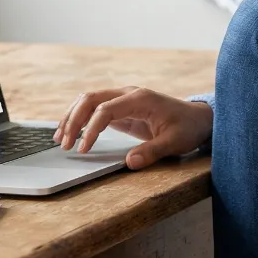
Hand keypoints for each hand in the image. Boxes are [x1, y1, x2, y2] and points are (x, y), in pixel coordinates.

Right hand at [54, 87, 213, 168]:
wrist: (198, 118)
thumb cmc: (187, 128)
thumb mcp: (174, 142)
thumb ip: (152, 151)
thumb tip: (129, 163)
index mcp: (140, 98)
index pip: (105, 109)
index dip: (91, 129)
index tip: (83, 149)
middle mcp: (128, 94)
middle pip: (90, 99)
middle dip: (73, 120)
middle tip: (64, 143)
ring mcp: (123, 99)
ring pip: (89, 100)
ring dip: (72, 117)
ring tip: (60, 137)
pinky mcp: (121, 108)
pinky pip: (95, 108)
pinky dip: (80, 118)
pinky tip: (71, 132)